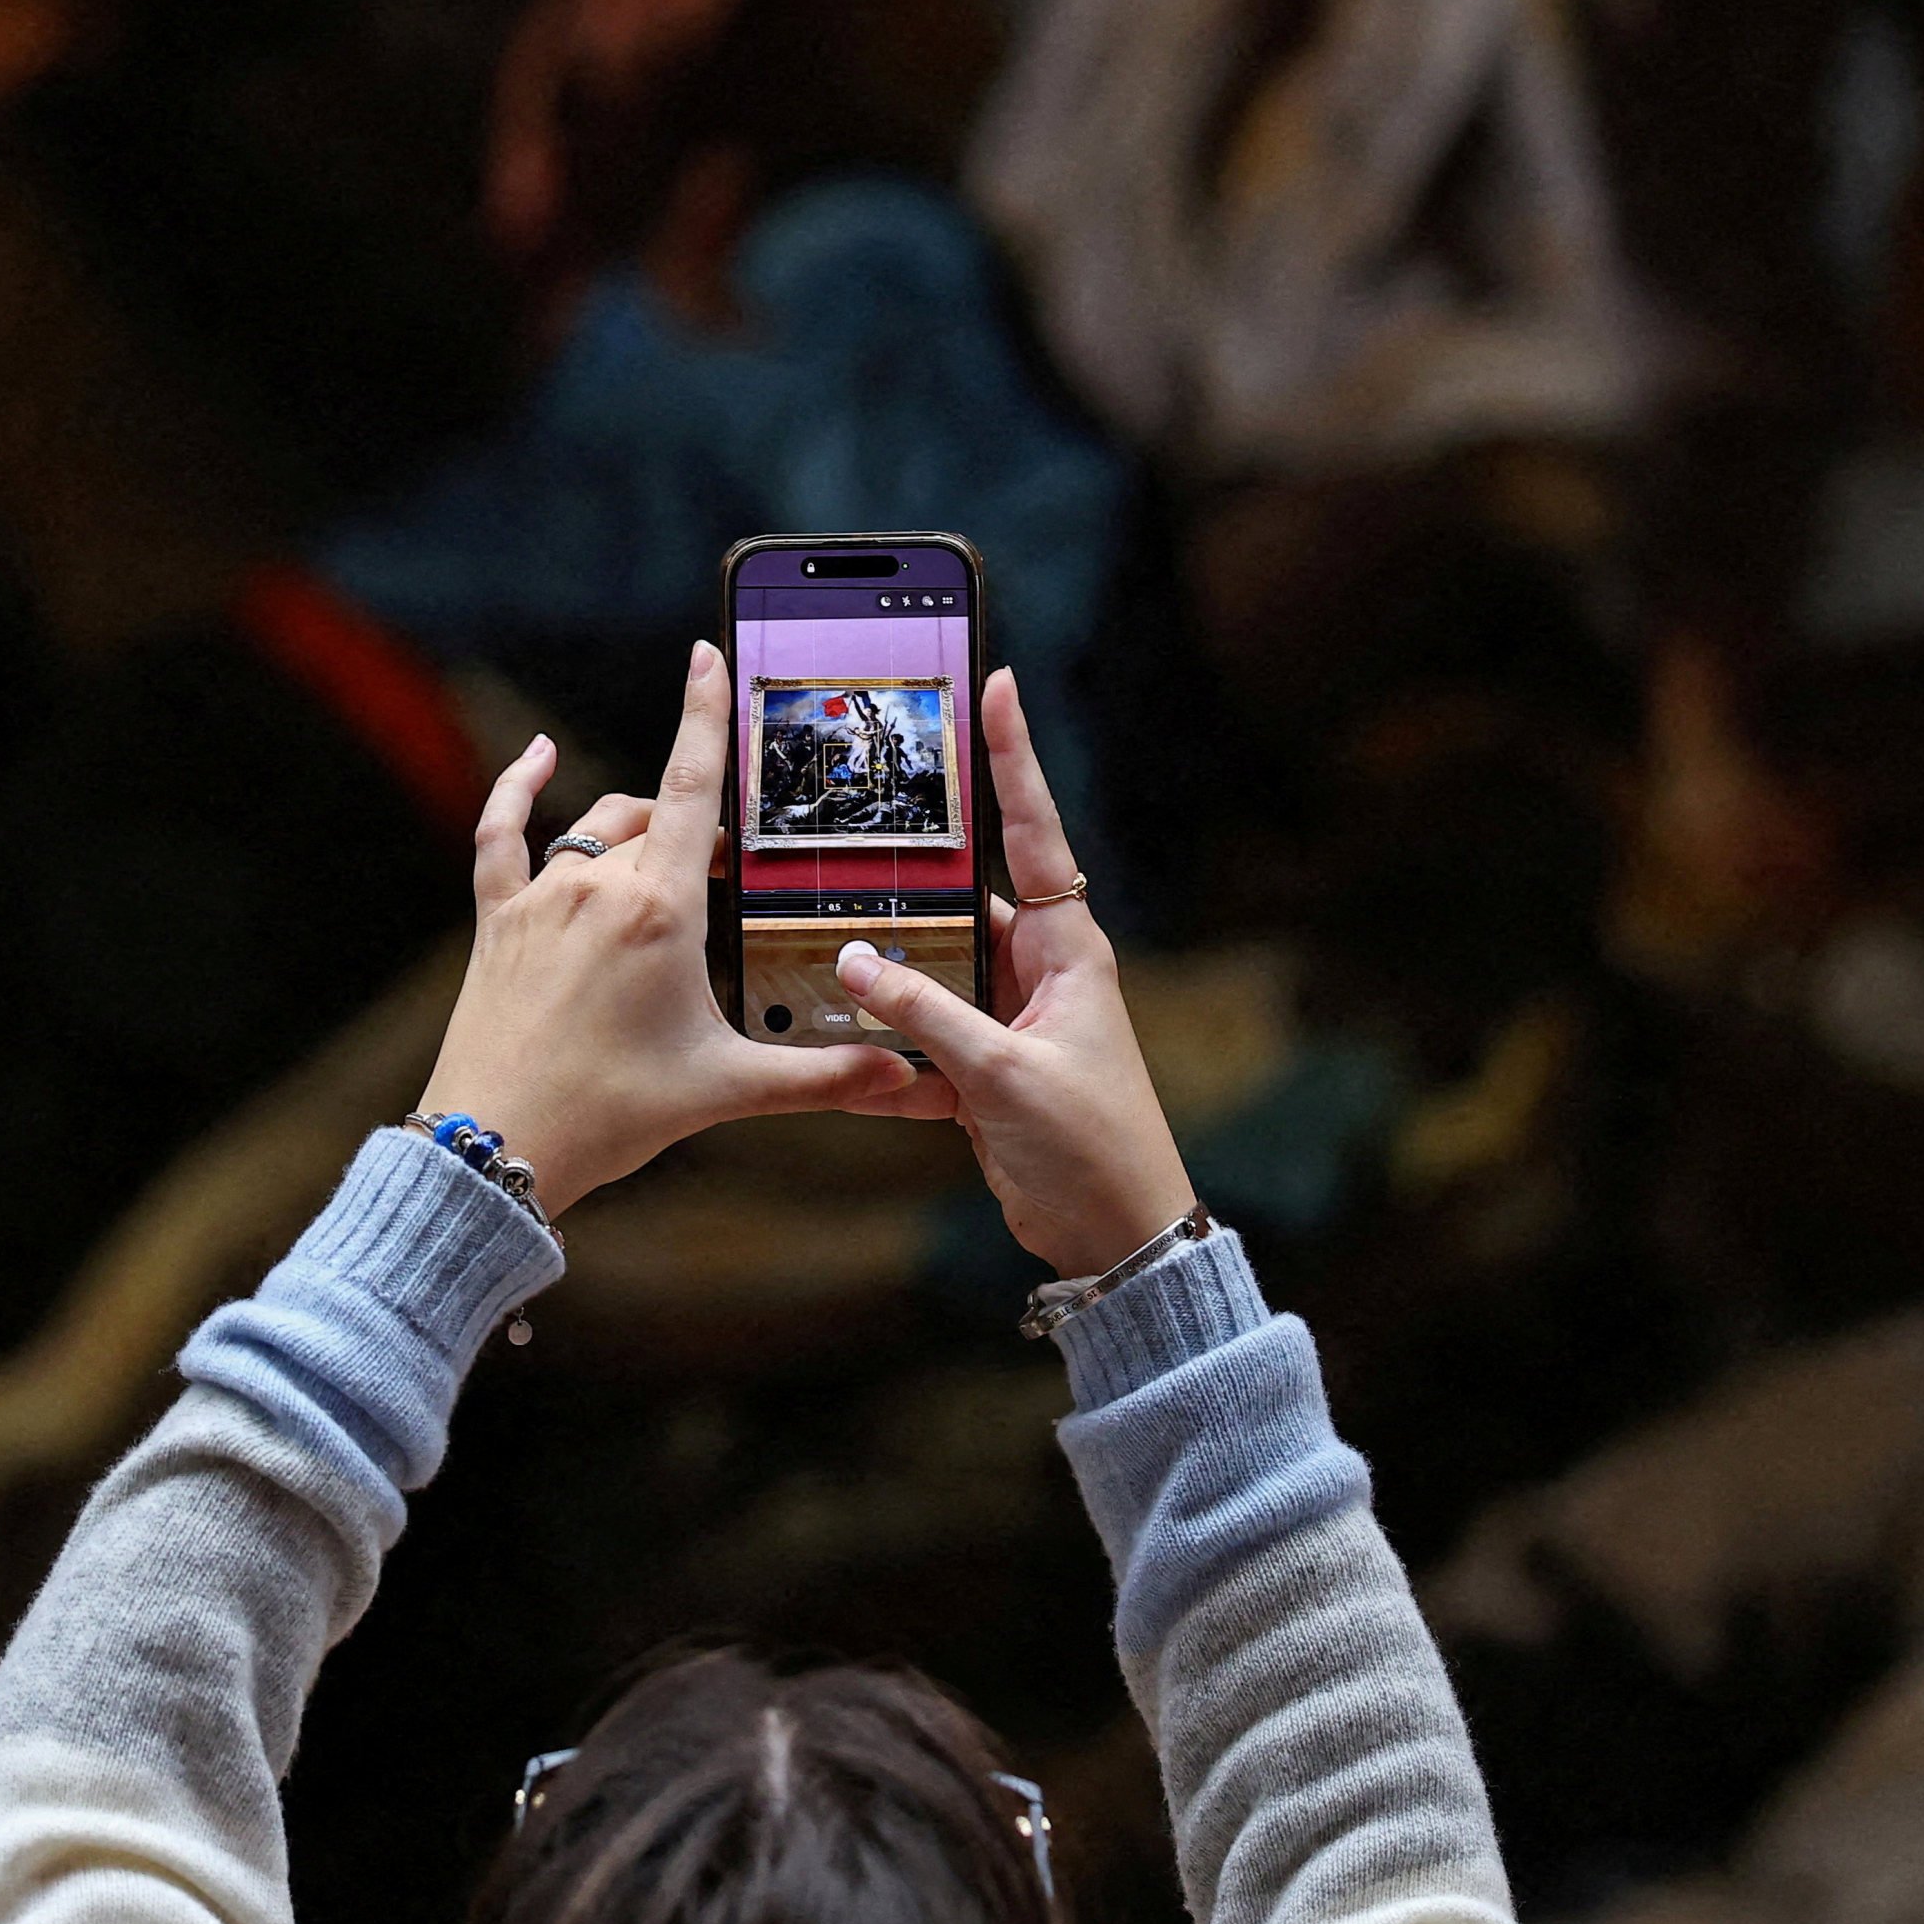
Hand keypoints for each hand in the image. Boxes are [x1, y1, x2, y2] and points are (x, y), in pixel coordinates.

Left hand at [421, 640, 927, 1217]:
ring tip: (674, 863)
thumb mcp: (723, 1089)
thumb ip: (818, 1076)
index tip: (708, 654)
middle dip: (699, 836)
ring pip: (598, 830)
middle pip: (657, 820)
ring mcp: (539, 897)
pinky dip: (518, 789)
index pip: (690, 787)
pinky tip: (537, 758)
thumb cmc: (607, 1115)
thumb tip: (901, 1072)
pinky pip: (502, 833)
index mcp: (657, 910)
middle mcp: (595, 886)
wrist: (495, 1149)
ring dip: (638, 831)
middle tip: (732, 881)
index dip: (704, 715)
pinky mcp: (497, 921)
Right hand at [832, 670, 1197, 1278]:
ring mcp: (1007, 1021)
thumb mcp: (1005, 1074)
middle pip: (959, 900)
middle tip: (842, 821)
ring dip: (877, 974)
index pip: (1032, 834)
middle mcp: (1039, 972)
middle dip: (901, 874)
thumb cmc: (1093, 1146)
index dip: (1012, 760)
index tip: (994, 686)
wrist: (1117, 1237)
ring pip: (926, 972)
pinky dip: (878, 1054)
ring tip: (806, 946)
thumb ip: (928, 1015)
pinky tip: (827, 1054)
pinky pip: (916, 1044)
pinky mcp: (981, 1073)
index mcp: (1068, 951)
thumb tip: (854, 961)